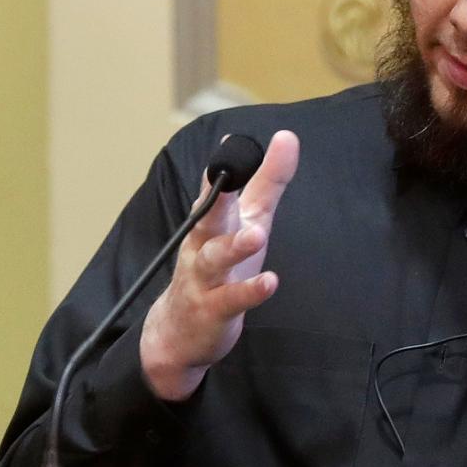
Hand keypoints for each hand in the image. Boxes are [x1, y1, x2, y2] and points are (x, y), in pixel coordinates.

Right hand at [140, 131, 299, 400]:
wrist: (179, 329)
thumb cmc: (220, 265)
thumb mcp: (247, 220)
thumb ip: (266, 183)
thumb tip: (286, 137)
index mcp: (212, 220)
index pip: (217, 189)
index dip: (224, 166)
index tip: (232, 141)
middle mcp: (203, 244)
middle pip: (207, 216)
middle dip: (217, 197)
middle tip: (228, 179)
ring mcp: (206, 278)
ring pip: (216, 258)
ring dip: (234, 247)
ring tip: (257, 235)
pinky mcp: (214, 309)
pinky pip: (231, 299)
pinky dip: (250, 291)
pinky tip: (270, 282)